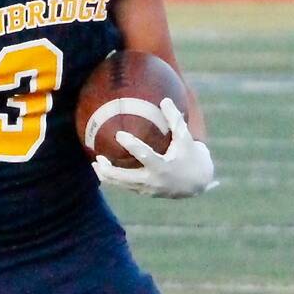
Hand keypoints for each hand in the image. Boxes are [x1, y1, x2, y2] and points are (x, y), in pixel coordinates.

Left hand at [94, 98, 216, 198]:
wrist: (197, 183)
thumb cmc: (190, 156)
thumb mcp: (185, 138)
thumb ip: (175, 119)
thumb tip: (164, 99)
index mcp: (163, 166)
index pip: (144, 155)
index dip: (131, 145)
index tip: (119, 134)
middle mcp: (153, 181)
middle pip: (125, 178)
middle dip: (109, 169)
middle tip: (97, 157)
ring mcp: (148, 189)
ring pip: (122, 185)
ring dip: (107, 176)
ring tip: (96, 163)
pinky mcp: (145, 193)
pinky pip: (126, 187)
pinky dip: (114, 180)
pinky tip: (104, 170)